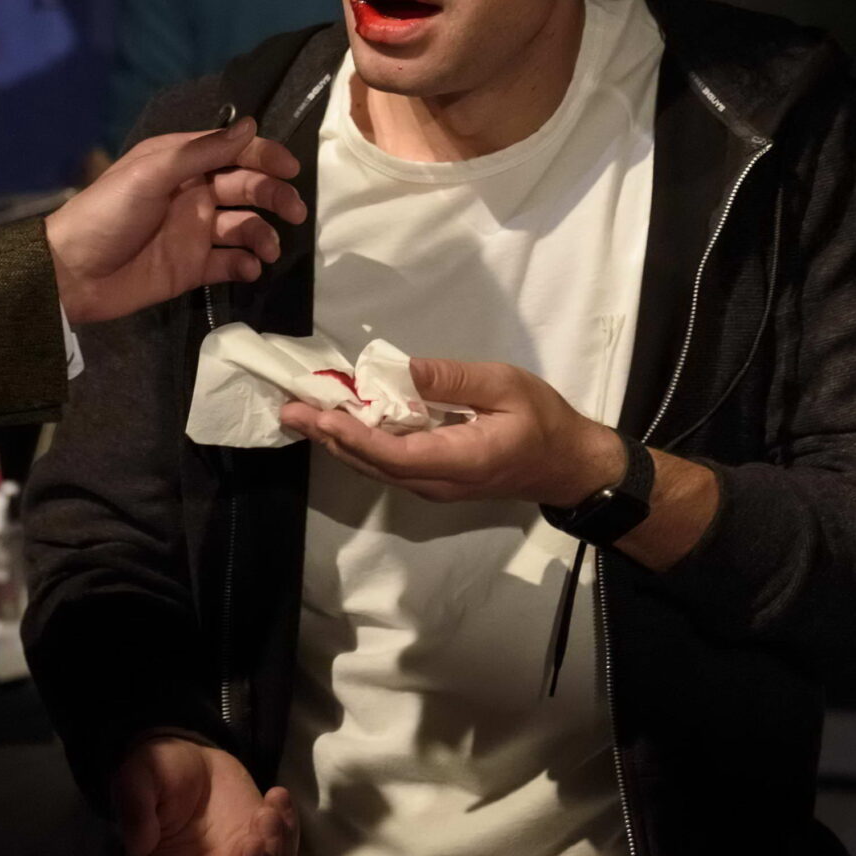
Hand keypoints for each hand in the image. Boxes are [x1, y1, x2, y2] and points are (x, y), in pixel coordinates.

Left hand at [46, 120, 304, 324]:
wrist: (72, 272)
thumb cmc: (108, 212)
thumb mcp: (152, 173)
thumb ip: (204, 151)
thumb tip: (252, 125)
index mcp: (182, 163)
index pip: (234, 151)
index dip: (265, 156)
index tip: (291, 169)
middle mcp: (194, 193)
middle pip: (247, 188)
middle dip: (275, 196)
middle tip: (295, 212)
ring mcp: (195, 232)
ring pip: (245, 227)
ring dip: (264, 234)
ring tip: (269, 250)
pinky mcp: (193, 268)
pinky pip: (230, 263)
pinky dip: (247, 265)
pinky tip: (250, 268)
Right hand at [113, 737, 296, 855]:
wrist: (190, 758)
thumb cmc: (156, 773)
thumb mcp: (136, 778)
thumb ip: (134, 807)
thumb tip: (139, 843)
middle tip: (252, 843)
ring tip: (266, 815)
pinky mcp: (264, 847)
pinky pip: (286, 853)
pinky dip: (288, 831)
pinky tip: (276, 799)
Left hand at [279, 357, 625, 506]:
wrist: (566, 464)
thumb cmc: (541, 420)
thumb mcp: (503, 385)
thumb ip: (451, 379)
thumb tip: (398, 370)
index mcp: (459, 460)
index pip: (394, 453)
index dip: (353, 435)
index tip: (321, 415)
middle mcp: (437, 482)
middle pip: (372, 463)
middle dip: (328, 437)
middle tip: (289, 409)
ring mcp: (433, 485)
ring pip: (375, 467)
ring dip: (336, 441)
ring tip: (300, 415)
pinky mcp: (431, 478)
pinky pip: (386, 464)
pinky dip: (357, 443)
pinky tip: (338, 424)